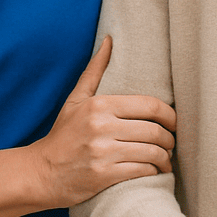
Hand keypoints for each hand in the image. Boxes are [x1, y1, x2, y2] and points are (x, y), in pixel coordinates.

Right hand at [29, 37, 176, 207]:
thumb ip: (95, 71)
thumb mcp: (75, 100)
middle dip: (169, 139)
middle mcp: (101, 126)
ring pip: (151, 152)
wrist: (42, 172)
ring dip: (164, 158)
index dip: (170, 115)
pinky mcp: (103, 176)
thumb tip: (109, 40)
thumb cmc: (63, 134)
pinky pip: (141, 171)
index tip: (174, 123)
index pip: (149, 105)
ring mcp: (102, 152)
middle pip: (154, 131)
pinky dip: (153, 171)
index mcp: (99, 105)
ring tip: (165, 159)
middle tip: (170, 143)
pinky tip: (154, 171)